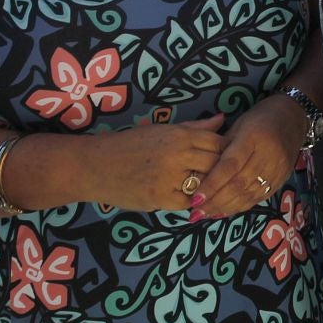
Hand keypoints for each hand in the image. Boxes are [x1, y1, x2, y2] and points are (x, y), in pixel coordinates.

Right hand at [90, 114, 227, 211]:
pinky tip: (191, 198)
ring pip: (204, 184)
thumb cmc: (129, 145)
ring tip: (209, 187)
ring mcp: (169, 178)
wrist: (93, 166)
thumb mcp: (161, 130)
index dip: (226, 151)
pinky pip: (188, 202)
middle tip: (224, 175)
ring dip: (208, 187)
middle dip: (221, 170)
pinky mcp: (160, 198)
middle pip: (216, 163)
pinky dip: (191, 200)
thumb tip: (221, 119)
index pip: (218, 143)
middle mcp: (177, 155)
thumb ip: (194, 128)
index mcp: (179, 135)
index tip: (228, 157)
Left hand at [192, 98, 305, 219]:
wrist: (294, 116)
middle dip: (216, 201)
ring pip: (249, 194)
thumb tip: (202, 170)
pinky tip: (225, 211)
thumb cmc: (260, 118)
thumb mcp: (238, 125)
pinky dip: (240, 206)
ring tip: (207, 214)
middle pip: (239, 184)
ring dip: (226, 207)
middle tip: (196, 211)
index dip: (212, 184)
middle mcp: (267, 155)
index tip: (196, 198)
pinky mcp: (281, 179)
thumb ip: (222, 147)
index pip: (230, 165)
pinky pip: (259, 197)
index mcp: (253, 137)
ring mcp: (277, 169)